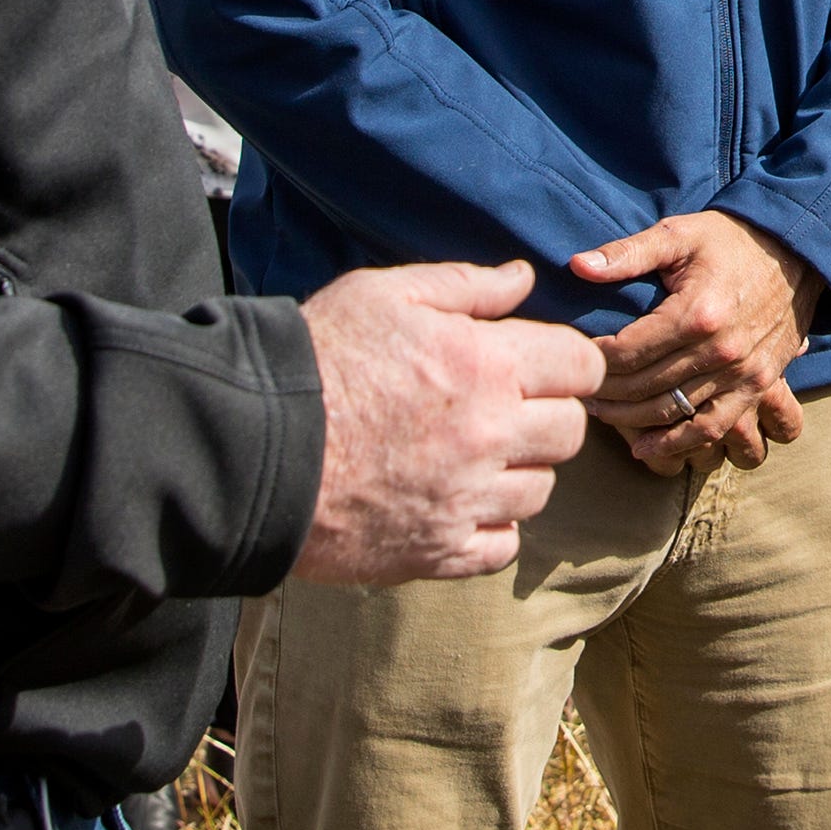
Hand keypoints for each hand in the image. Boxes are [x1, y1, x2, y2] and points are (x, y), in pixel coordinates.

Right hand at [288, 259, 601, 586]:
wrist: (248, 448)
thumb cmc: (315, 360)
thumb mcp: (384, 295)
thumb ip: (465, 286)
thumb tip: (523, 278)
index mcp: (487, 366)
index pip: (582, 367)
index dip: (567, 362)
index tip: (540, 365)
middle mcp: (490, 436)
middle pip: (570, 432)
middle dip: (547, 415)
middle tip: (504, 408)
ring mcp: (466, 500)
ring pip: (540, 491)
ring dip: (518, 471)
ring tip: (472, 455)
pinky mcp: (437, 551)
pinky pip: (500, 545)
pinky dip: (490, 527)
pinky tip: (457, 502)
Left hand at [574, 212, 820, 472]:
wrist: (798, 250)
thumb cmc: (732, 239)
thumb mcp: (679, 234)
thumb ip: (628, 253)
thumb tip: (577, 266)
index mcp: (696, 312)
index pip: (626, 351)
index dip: (593, 358)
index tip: (574, 354)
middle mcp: (719, 350)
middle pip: (643, 386)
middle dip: (604, 390)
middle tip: (577, 386)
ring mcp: (741, 373)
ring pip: (670, 411)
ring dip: (628, 418)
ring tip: (600, 411)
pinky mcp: (758, 385)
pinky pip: (713, 427)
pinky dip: (677, 443)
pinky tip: (644, 448)